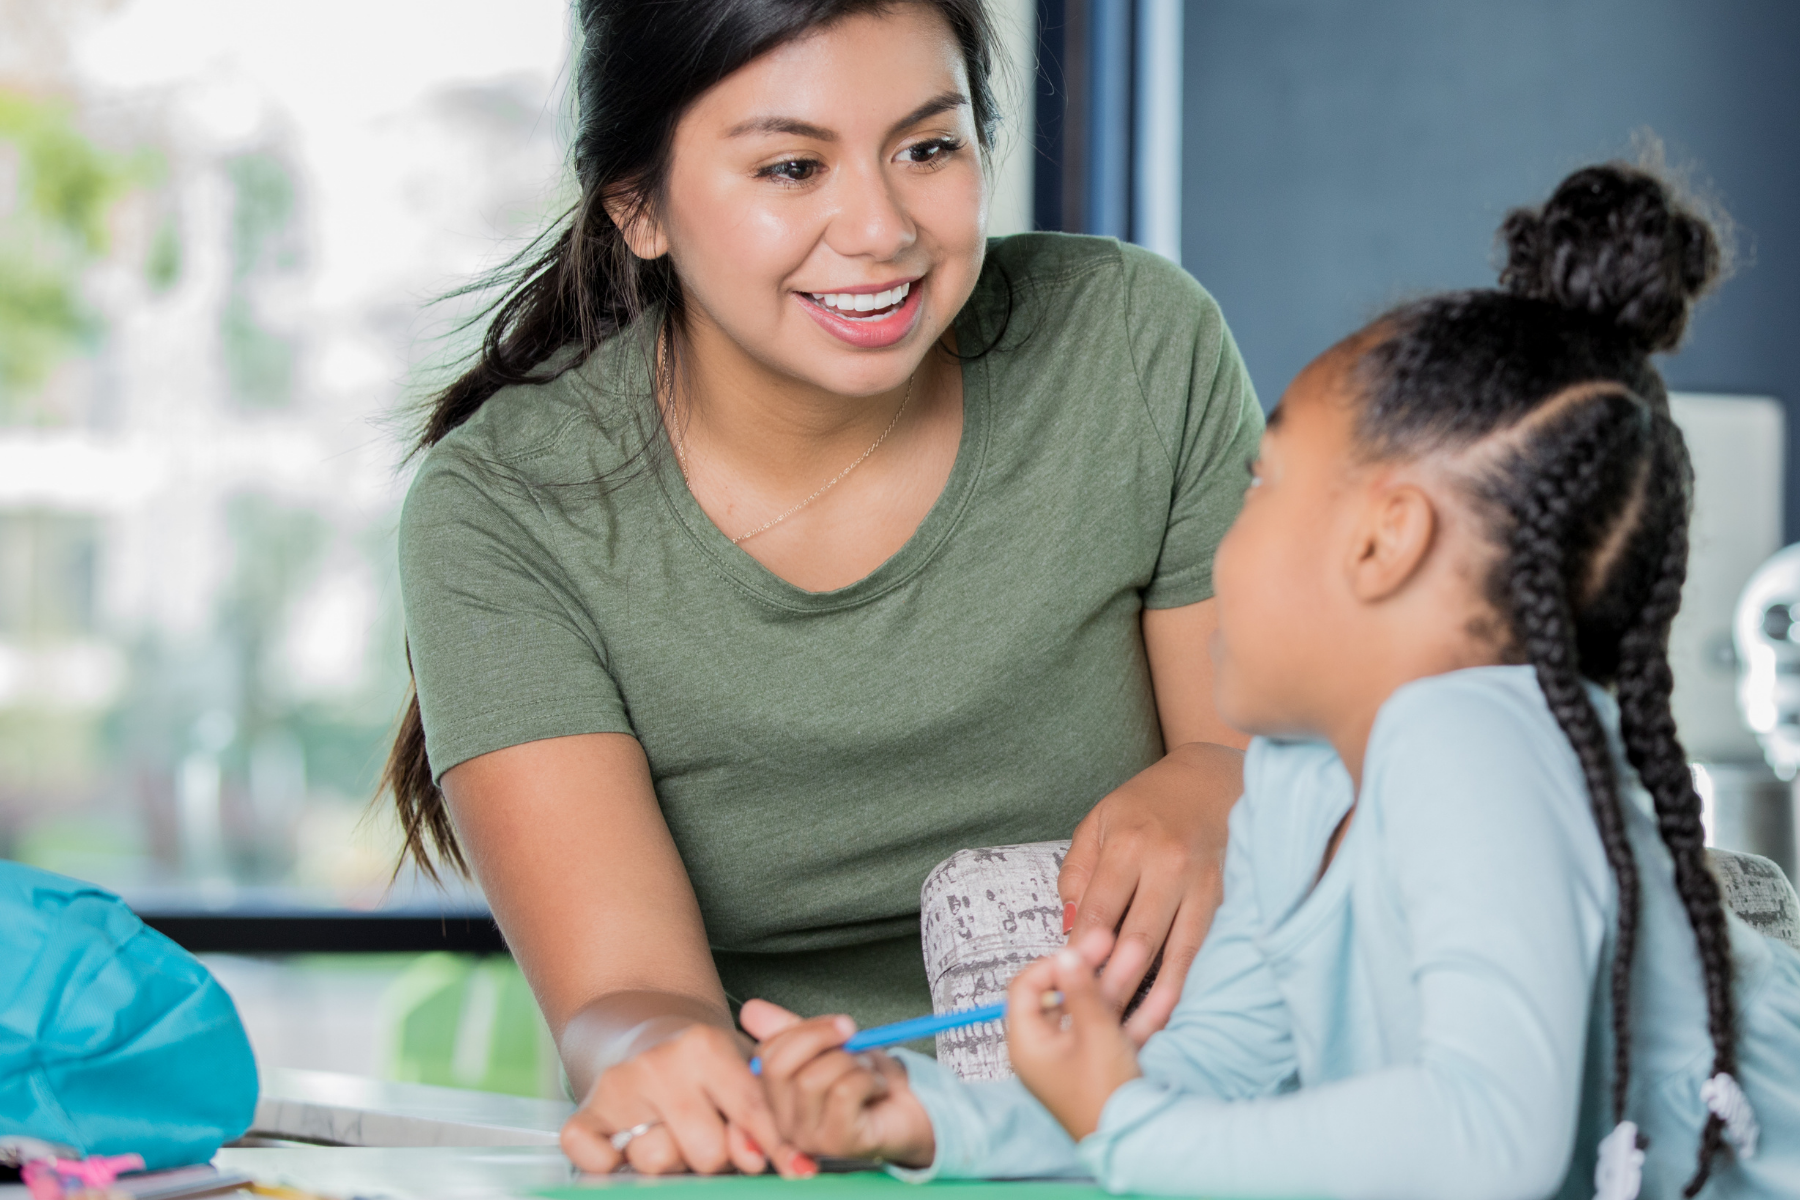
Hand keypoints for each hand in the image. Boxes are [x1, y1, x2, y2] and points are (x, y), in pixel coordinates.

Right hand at [559, 1021, 804, 1175]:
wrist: (646, 1031)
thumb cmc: (705, 1062)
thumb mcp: (743, 1068)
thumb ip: (762, 1112)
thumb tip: (767, 1162)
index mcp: (704, 1046)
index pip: (750, 1112)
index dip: (774, 1145)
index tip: (794, 1169)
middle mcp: (659, 1063)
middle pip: (707, 1152)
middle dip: (718, 1157)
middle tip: (713, 1137)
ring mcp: (619, 1087)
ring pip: (656, 1161)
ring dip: (670, 1162)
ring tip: (677, 1139)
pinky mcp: (586, 1110)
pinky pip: (588, 1154)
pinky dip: (602, 1163)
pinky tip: (622, 1155)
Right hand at [740, 999, 935, 1168]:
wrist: (911, 1112)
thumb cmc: (869, 1081)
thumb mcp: (830, 1047)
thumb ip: (792, 1030)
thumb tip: (750, 1009)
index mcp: (776, 1096)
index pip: (765, 1055)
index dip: (802, 1030)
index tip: (836, 1025)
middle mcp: (783, 1121)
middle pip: (777, 1067)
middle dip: (820, 1037)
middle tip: (852, 1034)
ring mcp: (808, 1138)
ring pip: (812, 1079)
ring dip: (850, 1062)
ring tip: (866, 1070)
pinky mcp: (837, 1144)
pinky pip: (843, 1093)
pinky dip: (868, 1079)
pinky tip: (876, 1088)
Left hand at [1006, 930, 1140, 1139]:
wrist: (1137, 1145)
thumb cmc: (1104, 1097)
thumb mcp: (1094, 1033)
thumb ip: (1081, 990)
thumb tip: (1065, 952)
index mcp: (1028, 1042)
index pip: (1026, 986)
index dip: (1053, 962)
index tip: (1082, 948)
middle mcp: (1046, 1049)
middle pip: (1063, 996)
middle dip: (1093, 969)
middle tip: (1113, 942)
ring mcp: (1074, 1058)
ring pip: (1093, 1012)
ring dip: (1118, 985)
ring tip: (1142, 954)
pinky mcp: (1100, 1067)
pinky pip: (1112, 1033)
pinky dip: (1134, 1015)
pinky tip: (1164, 993)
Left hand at [1060, 741, 1241, 1041]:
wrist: (1211, 780)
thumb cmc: (1146, 805)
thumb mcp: (1099, 823)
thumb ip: (1078, 874)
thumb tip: (1069, 929)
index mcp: (1128, 844)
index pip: (1099, 911)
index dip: (1082, 953)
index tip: (1066, 986)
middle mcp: (1168, 864)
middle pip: (1138, 938)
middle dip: (1115, 985)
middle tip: (1094, 1023)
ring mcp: (1202, 882)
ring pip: (1176, 950)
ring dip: (1153, 994)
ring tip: (1131, 1029)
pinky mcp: (1225, 897)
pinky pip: (1202, 946)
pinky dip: (1185, 980)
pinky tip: (1169, 1007)